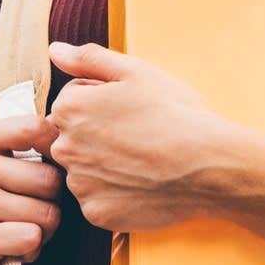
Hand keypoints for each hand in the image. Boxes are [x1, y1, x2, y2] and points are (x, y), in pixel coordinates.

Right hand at [0, 112, 69, 264]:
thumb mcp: (4, 165)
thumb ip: (34, 144)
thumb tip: (77, 129)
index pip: (37, 128)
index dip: (56, 153)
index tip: (45, 168)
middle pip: (50, 178)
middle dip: (51, 201)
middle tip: (27, 210)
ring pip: (47, 213)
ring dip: (43, 228)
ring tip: (19, 228)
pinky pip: (32, 238)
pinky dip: (31, 249)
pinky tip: (12, 247)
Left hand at [44, 41, 238, 233]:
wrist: (209, 167)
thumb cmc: (175, 115)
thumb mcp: (135, 71)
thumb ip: (88, 59)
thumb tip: (56, 51)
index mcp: (70, 109)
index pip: (70, 105)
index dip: (100, 105)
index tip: (127, 112)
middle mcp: (65, 148)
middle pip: (70, 140)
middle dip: (94, 137)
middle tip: (135, 138)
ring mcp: (79, 184)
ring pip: (83, 173)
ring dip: (102, 168)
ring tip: (140, 162)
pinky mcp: (97, 213)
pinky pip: (97, 202)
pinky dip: (113, 196)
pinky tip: (140, 185)